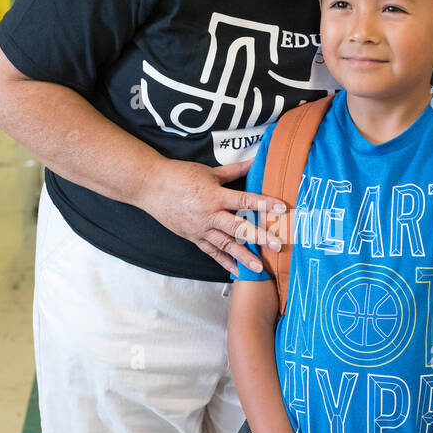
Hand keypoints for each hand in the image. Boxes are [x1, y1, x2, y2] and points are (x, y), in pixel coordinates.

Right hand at [145, 156, 286, 275]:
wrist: (150, 187)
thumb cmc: (179, 176)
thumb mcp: (209, 171)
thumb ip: (234, 171)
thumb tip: (255, 161)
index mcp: (214, 196)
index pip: (245, 200)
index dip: (264, 204)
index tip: (282, 208)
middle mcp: (209, 215)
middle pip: (238, 228)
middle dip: (258, 237)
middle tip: (276, 245)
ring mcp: (200, 229)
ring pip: (226, 245)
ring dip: (243, 256)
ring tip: (259, 268)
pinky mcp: (193, 237)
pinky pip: (211, 252)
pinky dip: (224, 262)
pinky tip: (237, 271)